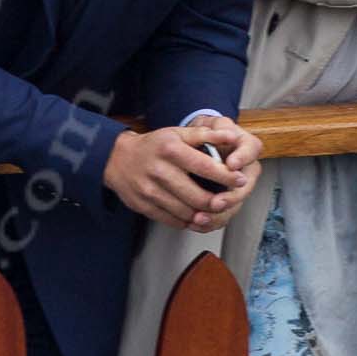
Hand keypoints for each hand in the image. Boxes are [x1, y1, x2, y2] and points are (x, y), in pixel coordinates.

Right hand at [102, 122, 254, 230]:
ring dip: (204, 215)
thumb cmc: (153, 146)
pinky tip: (194, 215)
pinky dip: (187, 222)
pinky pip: (172, 221)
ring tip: (213, 210)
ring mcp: (149, 191)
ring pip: (186, 213)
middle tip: (227, 201)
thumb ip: (205, 135)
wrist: (116, 158)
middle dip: (218, 203)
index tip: (240, 180)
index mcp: (170, 150)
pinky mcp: (143, 206)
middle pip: (198, 197)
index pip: (206, 167)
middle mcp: (159, 171)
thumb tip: (232, 137)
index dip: (227, 177)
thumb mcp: (177, 133)